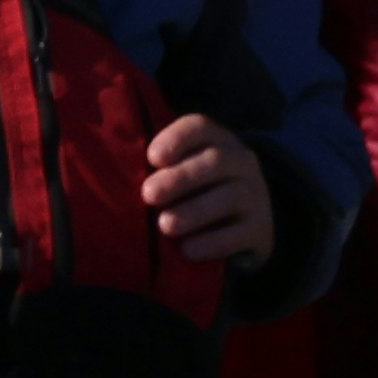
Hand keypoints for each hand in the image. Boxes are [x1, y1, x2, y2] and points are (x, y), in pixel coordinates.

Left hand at [144, 112, 278, 277]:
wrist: (244, 229)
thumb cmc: (197, 196)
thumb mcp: (180, 176)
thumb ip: (158, 172)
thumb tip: (117, 181)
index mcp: (217, 142)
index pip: (200, 127)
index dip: (176, 139)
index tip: (152, 158)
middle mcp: (241, 162)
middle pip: (215, 161)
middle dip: (180, 178)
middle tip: (148, 195)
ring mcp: (255, 194)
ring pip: (230, 196)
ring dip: (194, 211)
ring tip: (165, 225)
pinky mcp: (260, 228)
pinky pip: (239, 233)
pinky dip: (212, 242)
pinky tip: (188, 250)